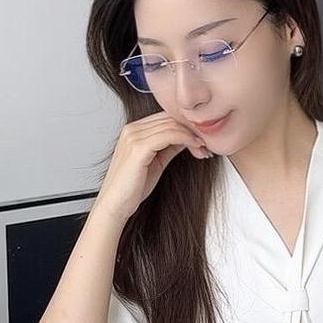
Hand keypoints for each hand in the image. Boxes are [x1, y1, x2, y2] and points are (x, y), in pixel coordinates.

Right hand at [92, 112, 212, 225]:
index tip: (202, 137)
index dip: (186, 125)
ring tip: (203, 148)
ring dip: (192, 135)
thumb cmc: (131, 188)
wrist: (115, 206)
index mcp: (134, 130)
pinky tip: (196, 147)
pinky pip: (169, 135)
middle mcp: (132, 129)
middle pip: (169, 117)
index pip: (165, 116)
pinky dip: (186, 139)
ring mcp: (133, 137)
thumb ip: (169, 146)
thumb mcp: (156, 162)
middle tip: (207, 143)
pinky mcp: (138, 148)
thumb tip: (187, 138)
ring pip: (171, 125)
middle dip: (191, 129)